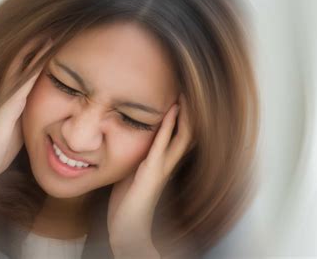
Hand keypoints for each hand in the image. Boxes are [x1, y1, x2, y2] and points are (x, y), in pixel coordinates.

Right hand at [0, 43, 49, 183]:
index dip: (37, 57)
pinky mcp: (8, 108)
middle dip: (36, 48)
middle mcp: (10, 95)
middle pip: (23, 64)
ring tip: (48, 35)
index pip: (26, 72)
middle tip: (52, 30)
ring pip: (23, 69)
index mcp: (14, 100)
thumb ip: (26, 116)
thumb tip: (44, 115)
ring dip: (35, 52)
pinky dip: (33, 68)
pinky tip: (43, 56)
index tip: (51, 42)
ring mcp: (8, 99)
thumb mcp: (18, 128)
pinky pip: (24, 83)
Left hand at [107, 94, 191, 257]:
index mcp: (162, 161)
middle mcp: (167, 163)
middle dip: (190, 110)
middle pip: (188, 131)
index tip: (180, 91)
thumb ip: (136, 155)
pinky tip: (170, 110)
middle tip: (188, 86)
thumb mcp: (133, 172)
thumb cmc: (128, 201)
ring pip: (182, 136)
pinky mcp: (152, 172)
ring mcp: (161, 167)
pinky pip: (163, 145)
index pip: (179, 133)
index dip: (183, 113)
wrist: (128, 229)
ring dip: (184, 113)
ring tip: (184, 92)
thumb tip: (127, 138)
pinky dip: (167, 126)